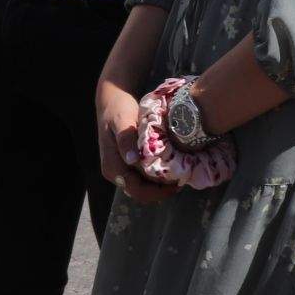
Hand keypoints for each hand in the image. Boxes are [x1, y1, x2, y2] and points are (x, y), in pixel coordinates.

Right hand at [95, 77, 175, 204]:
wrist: (112, 101)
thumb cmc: (117, 109)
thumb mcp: (121, 120)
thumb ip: (126, 139)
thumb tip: (132, 159)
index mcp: (112, 167)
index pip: (137, 189)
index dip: (157, 191)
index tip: (177, 182)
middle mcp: (115, 173)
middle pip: (141, 193)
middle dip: (161, 191)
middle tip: (182, 181)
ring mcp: (120, 171)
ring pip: (143, 189)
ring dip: (160, 187)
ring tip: (179, 176)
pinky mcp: (127, 166)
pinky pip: (143, 180)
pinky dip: (157, 179)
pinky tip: (170, 170)